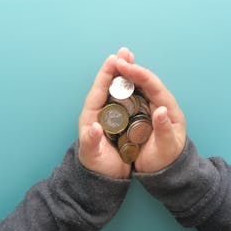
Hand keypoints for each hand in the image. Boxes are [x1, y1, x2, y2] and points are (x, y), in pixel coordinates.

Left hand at [78, 48, 134, 178]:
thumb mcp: (92, 156)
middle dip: (117, 67)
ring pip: (118, 89)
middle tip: (126, 51)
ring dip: (125, 73)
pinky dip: (132, 87)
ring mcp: (111, 115)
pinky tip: (140, 79)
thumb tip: (94, 128)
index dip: (105, 74)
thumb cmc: (96, 167)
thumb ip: (91, 142)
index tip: (113, 59)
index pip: (98, 90)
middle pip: (108, 84)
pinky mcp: (121, 120)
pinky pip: (127, 99)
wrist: (103, 179)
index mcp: (91, 116)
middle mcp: (100, 112)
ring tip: (132, 58)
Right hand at [115, 56, 185, 172]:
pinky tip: (114, 80)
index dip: (138, 73)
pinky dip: (124, 85)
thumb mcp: (167, 148)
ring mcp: (152, 107)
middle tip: (116, 57)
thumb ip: (164, 129)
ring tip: (114, 62)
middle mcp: (161, 104)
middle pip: (145, 80)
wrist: (167, 171)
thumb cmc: (167, 160)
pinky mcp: (143, 113)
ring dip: (127, 73)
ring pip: (139, 85)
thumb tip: (162, 109)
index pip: (153, 85)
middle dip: (131, 68)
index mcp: (169, 108)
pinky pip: (133, 95)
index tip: (123, 65)